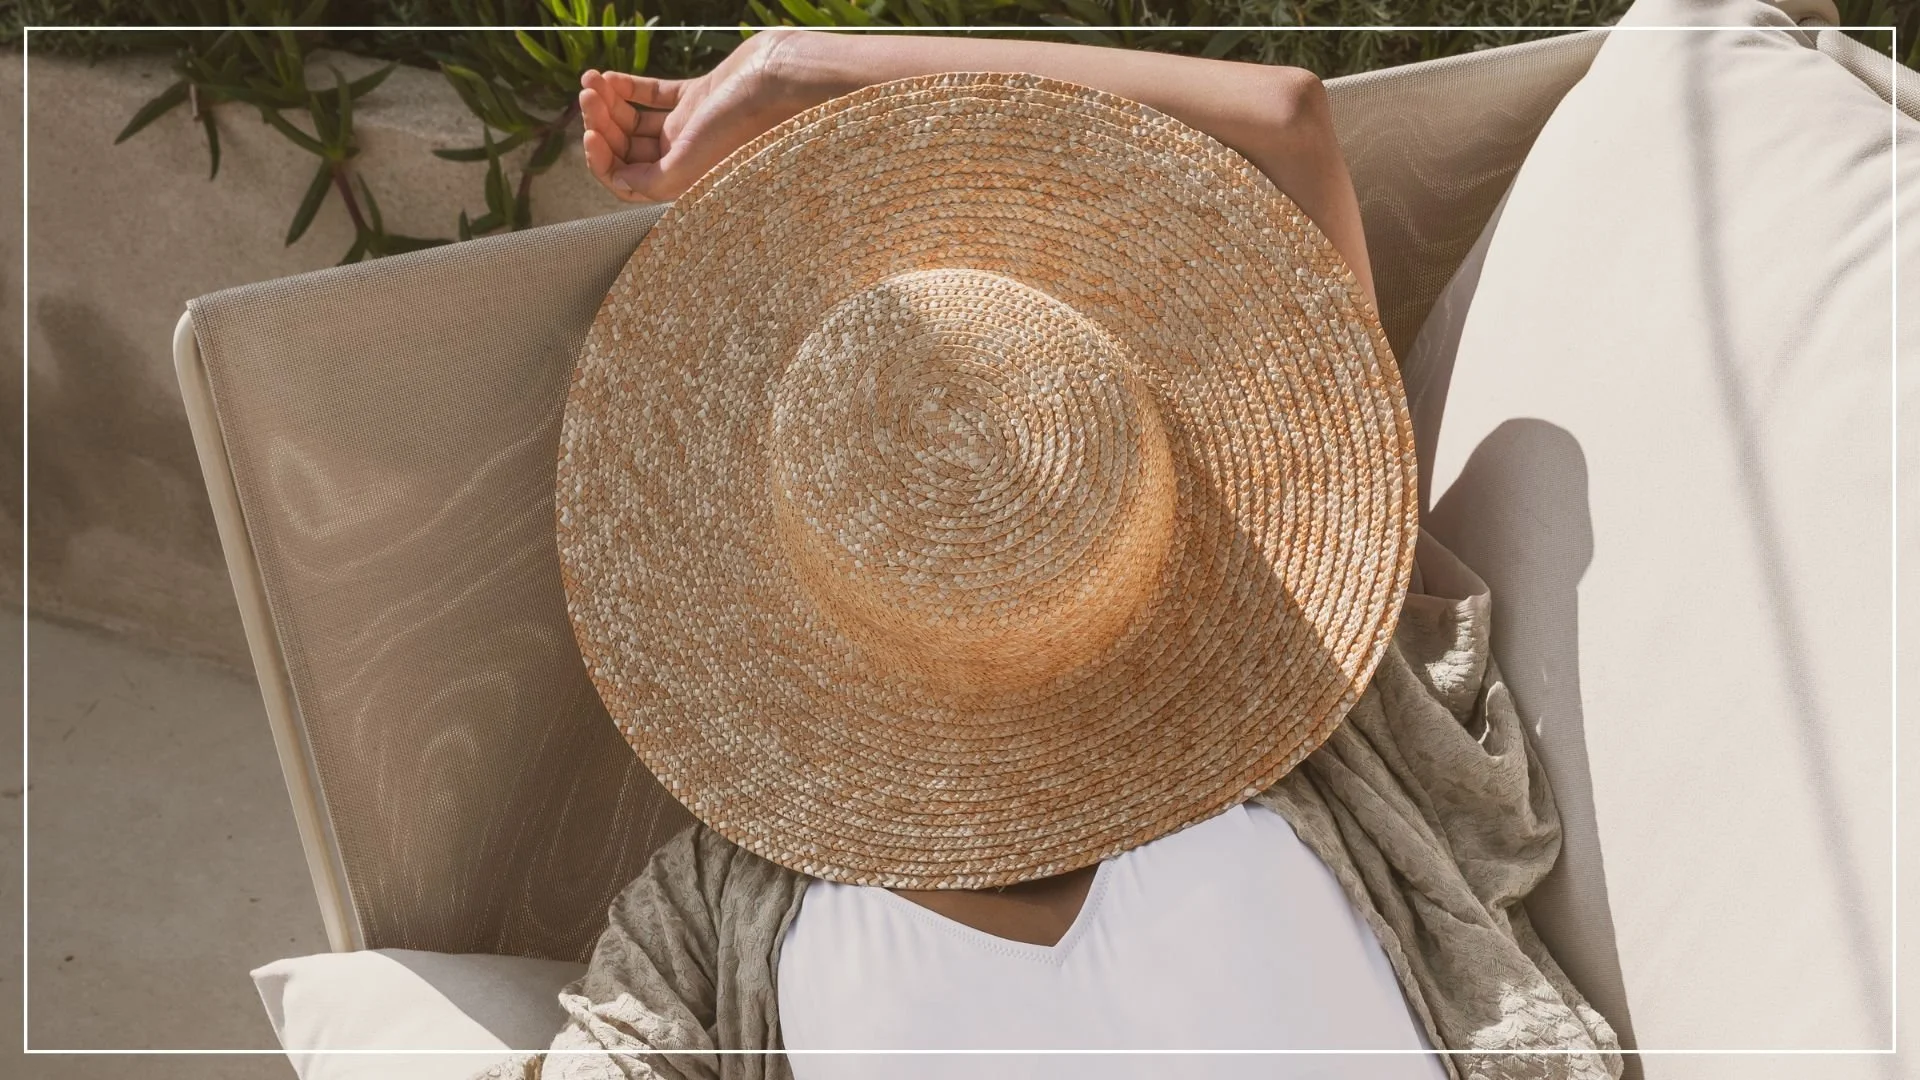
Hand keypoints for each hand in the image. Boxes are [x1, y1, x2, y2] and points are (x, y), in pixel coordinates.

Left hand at [579, 29, 818, 203]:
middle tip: (588, 96)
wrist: (778, 81)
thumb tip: (619, 182)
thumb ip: (652, 181)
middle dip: (600, 123)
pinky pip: (653, 96)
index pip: (627, 181)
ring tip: (593, 80)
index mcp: (683, 179)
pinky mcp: (698, 97)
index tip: (590, 134)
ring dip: (609, 103)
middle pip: (626, 148)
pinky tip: (611, 78)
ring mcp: (690, 126)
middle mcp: (684, 156)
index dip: (602, 162)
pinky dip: (628, 88)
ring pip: (634, 121)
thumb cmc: (741, 125)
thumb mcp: (691, 162)